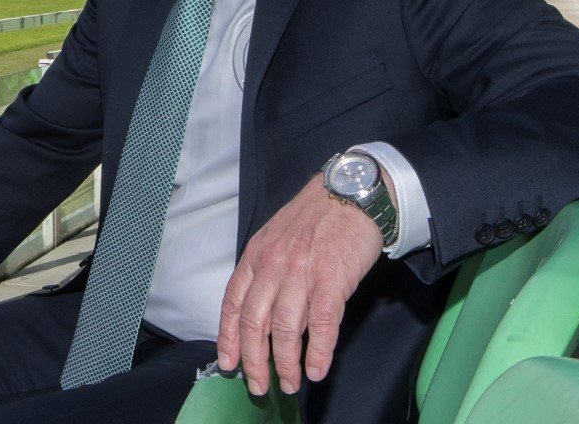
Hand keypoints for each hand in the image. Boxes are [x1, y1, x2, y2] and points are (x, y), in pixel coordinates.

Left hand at [215, 174, 382, 396]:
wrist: (351, 193)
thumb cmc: (315, 218)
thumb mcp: (275, 237)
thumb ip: (265, 271)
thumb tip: (259, 311)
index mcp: (256, 256)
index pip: (232, 303)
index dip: (228, 338)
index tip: (228, 363)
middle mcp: (272, 266)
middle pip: (254, 324)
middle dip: (254, 361)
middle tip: (259, 385)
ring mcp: (301, 273)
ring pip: (284, 330)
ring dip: (286, 364)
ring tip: (291, 383)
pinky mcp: (332, 280)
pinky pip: (320, 325)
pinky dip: (317, 353)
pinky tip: (317, 369)